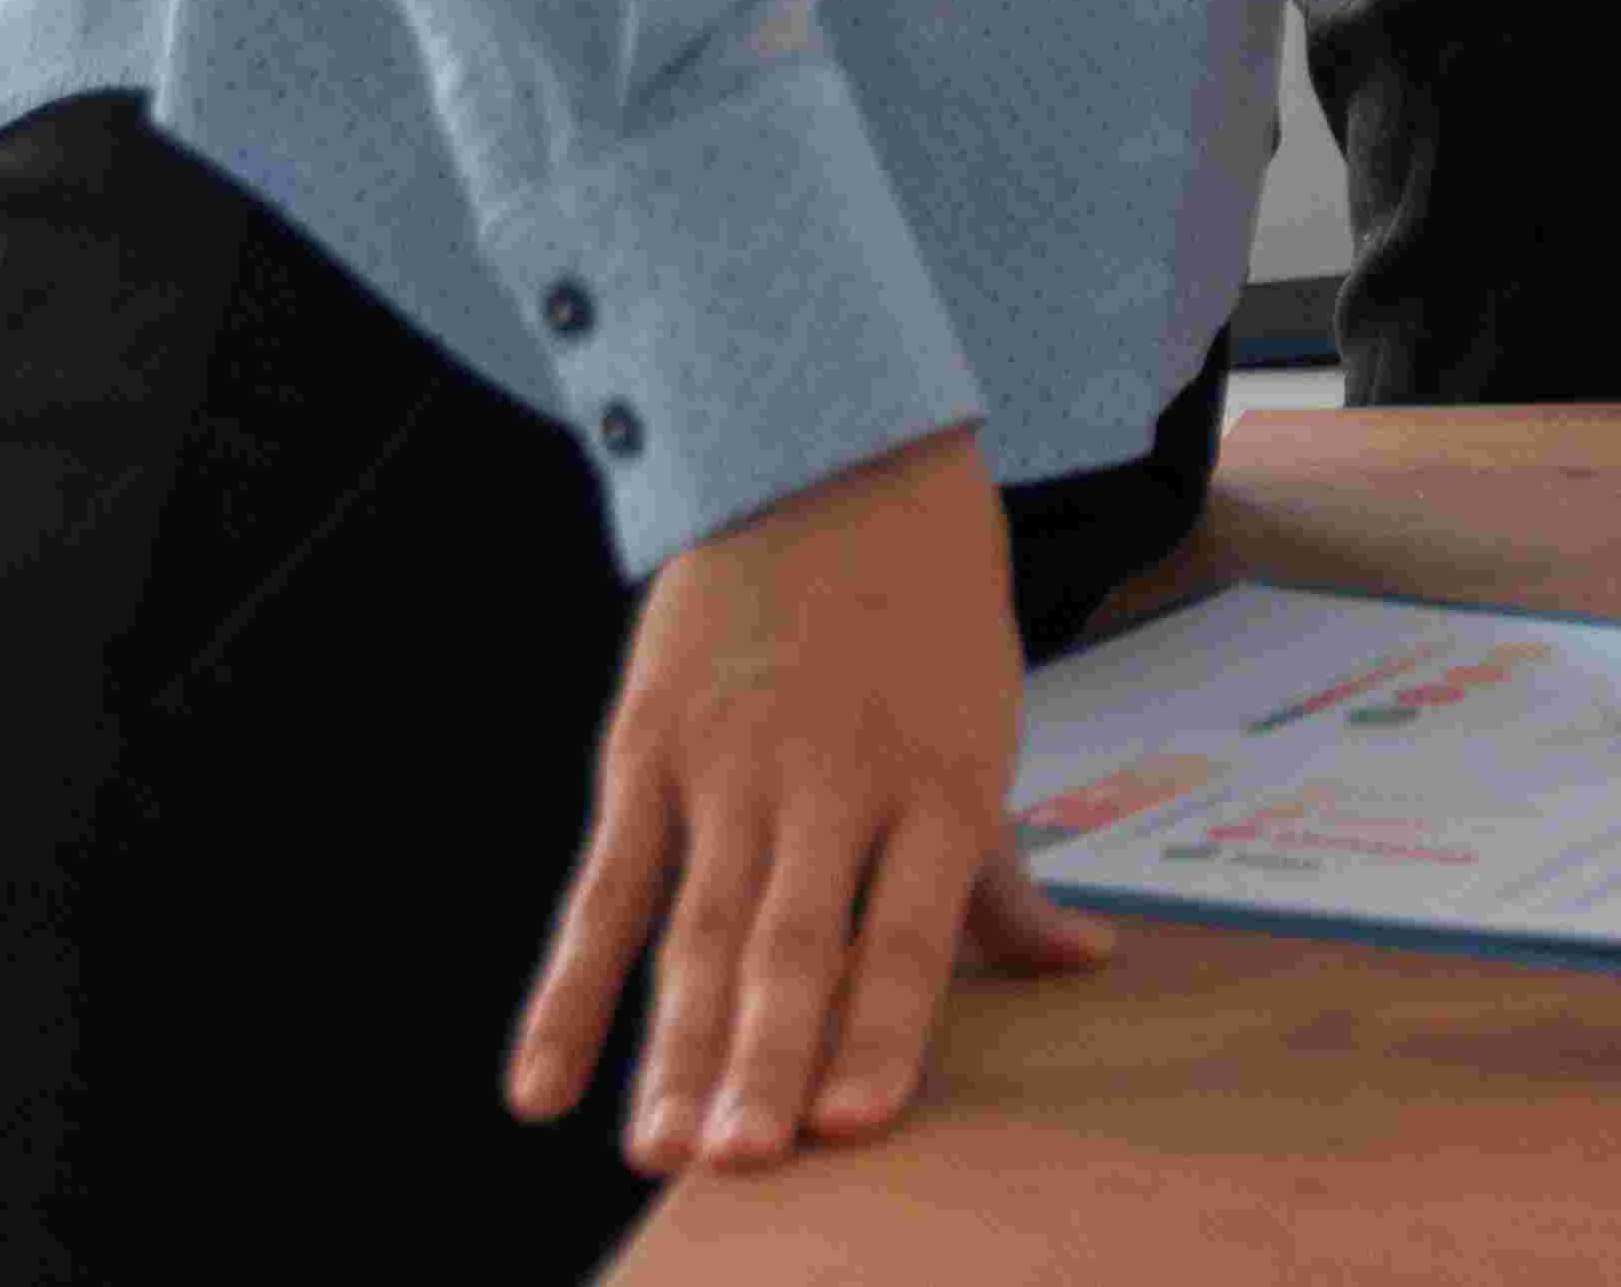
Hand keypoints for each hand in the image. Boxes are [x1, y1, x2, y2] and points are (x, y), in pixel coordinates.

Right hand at [508, 421, 1105, 1177]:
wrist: (835, 461)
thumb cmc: (928, 618)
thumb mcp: (982, 729)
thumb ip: (1000, 874)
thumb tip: (1079, 964)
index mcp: (942, 783)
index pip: (911, 933)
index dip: (882, 1028)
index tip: (853, 1122)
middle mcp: (837, 782)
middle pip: (796, 941)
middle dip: (766, 1058)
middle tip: (741, 1159)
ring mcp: (734, 766)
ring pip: (699, 928)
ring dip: (674, 1046)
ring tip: (657, 1151)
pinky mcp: (648, 749)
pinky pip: (603, 888)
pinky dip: (567, 989)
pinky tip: (540, 1085)